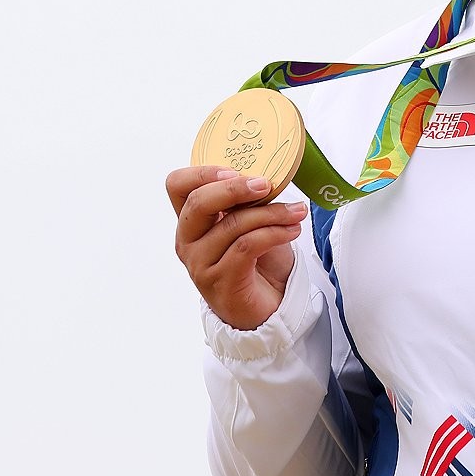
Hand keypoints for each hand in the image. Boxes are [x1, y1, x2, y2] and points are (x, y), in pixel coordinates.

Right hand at [166, 165, 308, 330]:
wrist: (270, 305)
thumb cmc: (259, 259)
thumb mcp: (251, 221)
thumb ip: (246, 200)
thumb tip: (264, 174)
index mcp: (192, 220)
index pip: (177, 186)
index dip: (202, 172)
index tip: (235, 170)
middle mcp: (188, 241)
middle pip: (198, 203)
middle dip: (236, 188)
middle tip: (266, 184)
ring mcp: (201, 264)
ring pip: (232, 225)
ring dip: (271, 213)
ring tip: (297, 212)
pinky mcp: (221, 282)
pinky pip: (246, 247)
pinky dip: (274, 233)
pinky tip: (292, 230)